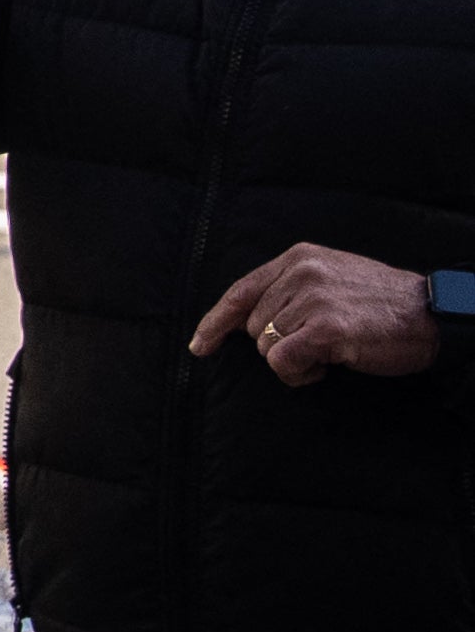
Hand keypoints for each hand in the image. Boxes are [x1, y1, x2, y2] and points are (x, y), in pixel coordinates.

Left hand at [192, 244, 443, 384]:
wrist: (432, 314)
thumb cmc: (381, 305)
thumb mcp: (331, 279)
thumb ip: (292, 289)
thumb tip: (251, 319)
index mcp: (298, 257)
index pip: (240, 291)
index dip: (215, 322)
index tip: (199, 346)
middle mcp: (300, 272)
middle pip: (252, 326)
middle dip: (277, 345)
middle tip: (318, 346)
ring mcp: (312, 298)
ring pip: (266, 347)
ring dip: (293, 361)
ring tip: (328, 352)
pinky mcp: (325, 327)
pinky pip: (282, 362)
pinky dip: (298, 373)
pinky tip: (325, 367)